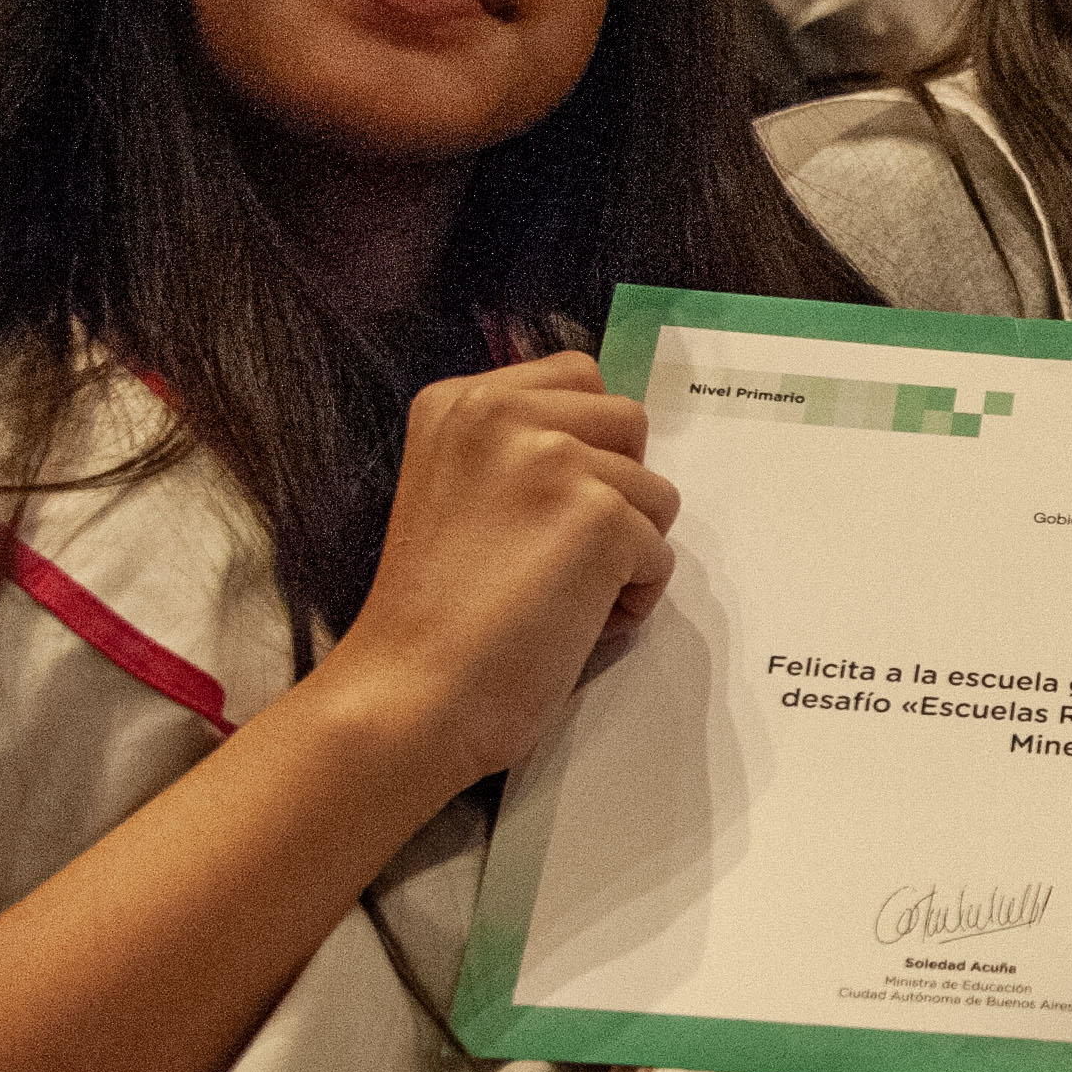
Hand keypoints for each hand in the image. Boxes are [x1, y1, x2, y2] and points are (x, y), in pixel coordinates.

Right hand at [311, 356, 680, 794]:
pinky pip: (662, 554)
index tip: (552, 505)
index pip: (580, 377)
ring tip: (556, 597)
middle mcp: (501, 411)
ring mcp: (552, 459)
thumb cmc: (434, 616)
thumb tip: (613, 450)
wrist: (409, 694)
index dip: (590, 446)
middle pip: (629, 423)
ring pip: (656, 493)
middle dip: (617, 492)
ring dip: (626, 552)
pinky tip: (568, 624)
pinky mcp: (599, 516)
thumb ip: (519, 454)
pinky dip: (632, 599)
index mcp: (460, 401)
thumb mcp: (459, 491)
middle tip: (555, 556)